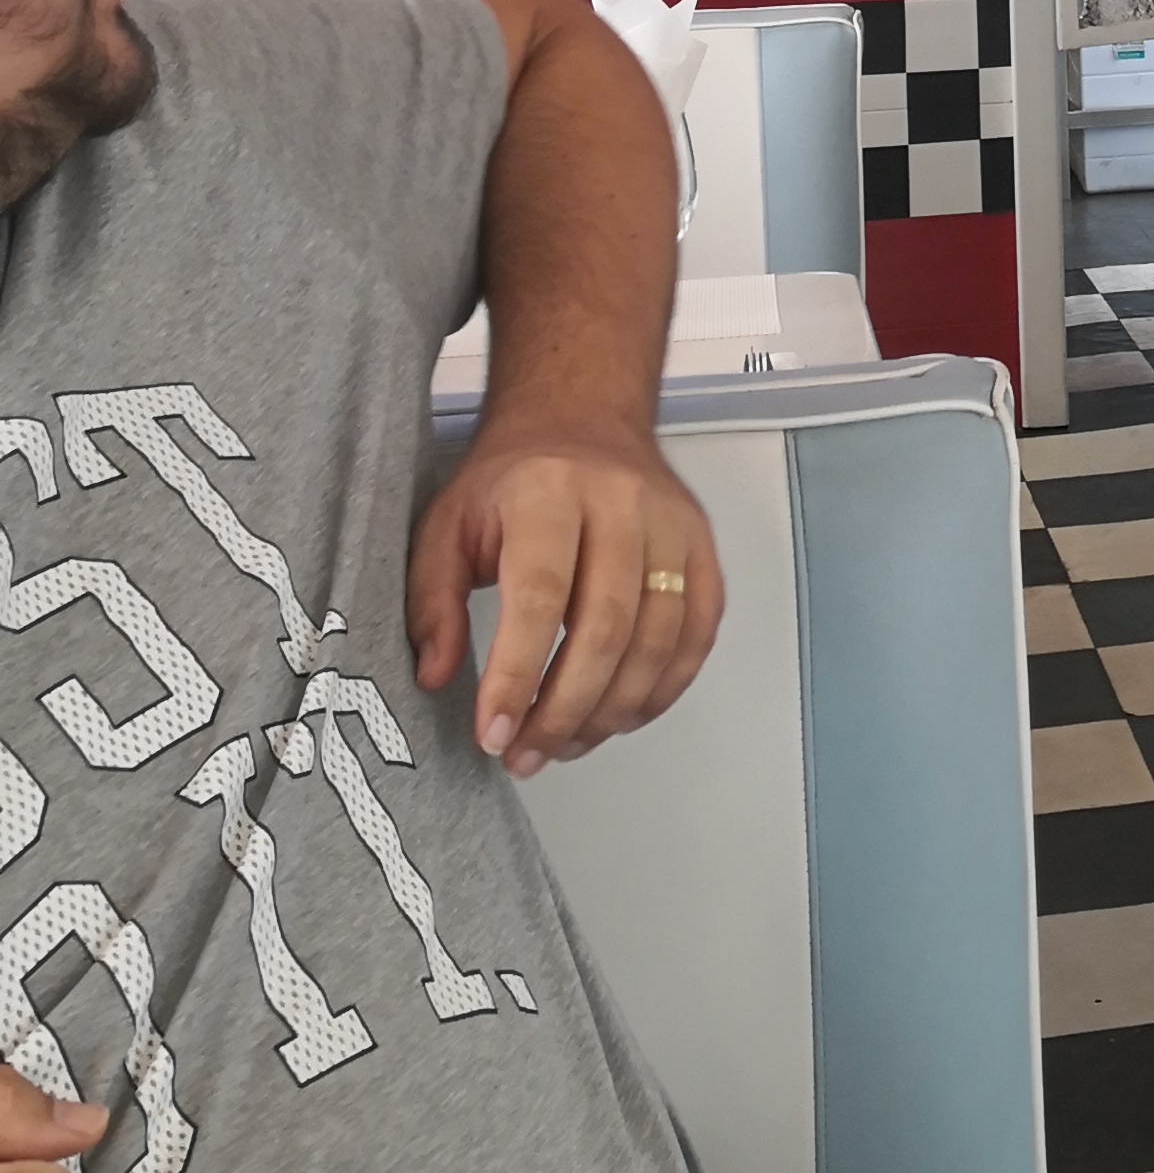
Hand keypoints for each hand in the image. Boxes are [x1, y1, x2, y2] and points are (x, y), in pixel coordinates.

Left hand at [407, 417, 722, 776]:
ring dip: (613, 710)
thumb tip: (437, 676)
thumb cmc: (511, 479)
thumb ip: (432, 601)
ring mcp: (671, 524)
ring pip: (658, 639)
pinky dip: (665, 687)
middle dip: (564, 710)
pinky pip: (699, 632)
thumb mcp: (444, 525)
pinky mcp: (702, 546)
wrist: (580, 417)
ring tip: (566, 743)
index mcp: (547, 491)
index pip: (540, 596)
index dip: (517, 675)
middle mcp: (620, 502)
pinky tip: (623, 713)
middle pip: (606, 627)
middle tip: (526, 755)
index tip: (494, 734)